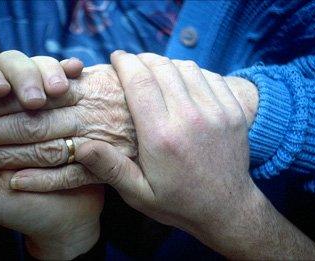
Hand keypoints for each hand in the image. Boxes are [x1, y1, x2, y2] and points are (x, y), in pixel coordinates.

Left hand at [0, 51, 104, 259]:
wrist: (67, 219)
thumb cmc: (22, 210)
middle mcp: (15, 106)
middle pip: (14, 68)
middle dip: (24, 77)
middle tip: (35, 98)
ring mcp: (47, 104)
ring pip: (44, 70)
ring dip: (49, 72)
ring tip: (59, 88)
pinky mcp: (73, 108)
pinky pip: (74, 84)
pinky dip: (73, 74)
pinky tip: (77, 70)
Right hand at [70, 52, 314, 258]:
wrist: (227, 210)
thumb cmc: (178, 203)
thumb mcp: (139, 194)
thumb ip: (111, 167)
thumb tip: (81, 145)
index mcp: (161, 136)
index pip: (140, 82)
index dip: (125, 63)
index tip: (116, 57)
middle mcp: (190, 118)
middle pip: (162, 68)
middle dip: (143, 58)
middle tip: (132, 62)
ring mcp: (216, 112)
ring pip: (187, 67)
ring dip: (167, 63)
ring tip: (155, 69)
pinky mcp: (234, 111)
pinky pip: (211, 76)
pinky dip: (193, 72)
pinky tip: (183, 80)